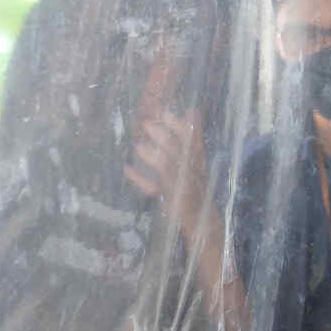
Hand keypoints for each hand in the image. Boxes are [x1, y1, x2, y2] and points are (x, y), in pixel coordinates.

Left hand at [124, 110, 208, 232]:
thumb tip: (194, 111)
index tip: (164, 112)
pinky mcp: (173, 197)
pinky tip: (126, 169)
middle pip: (179, 151)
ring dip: (153, 157)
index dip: (179, 126)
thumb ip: (194, 139)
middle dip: (163, 137)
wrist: (204, 220)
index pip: (193, 139)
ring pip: (168, 168)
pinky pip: (154, 188)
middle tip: (146, 124)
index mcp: (198, 159)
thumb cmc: (197, 188)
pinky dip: (140, 180)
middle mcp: (192, 169)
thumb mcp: (198, 161)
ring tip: (137, 147)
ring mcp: (182, 184)